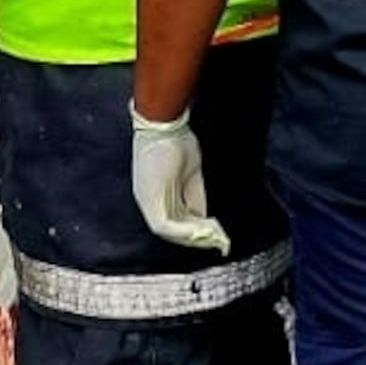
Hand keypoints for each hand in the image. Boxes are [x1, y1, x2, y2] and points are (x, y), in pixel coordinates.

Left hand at [130, 110, 231, 254]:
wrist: (164, 124)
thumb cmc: (176, 140)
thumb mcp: (191, 174)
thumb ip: (195, 197)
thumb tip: (204, 218)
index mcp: (156, 193)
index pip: (175, 221)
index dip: (196, 229)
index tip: (216, 232)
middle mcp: (147, 200)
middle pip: (173, 230)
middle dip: (198, 237)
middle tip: (220, 240)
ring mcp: (145, 200)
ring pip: (169, 232)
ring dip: (193, 237)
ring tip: (215, 236)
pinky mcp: (148, 200)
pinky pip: (164, 226)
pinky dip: (185, 232)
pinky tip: (204, 231)